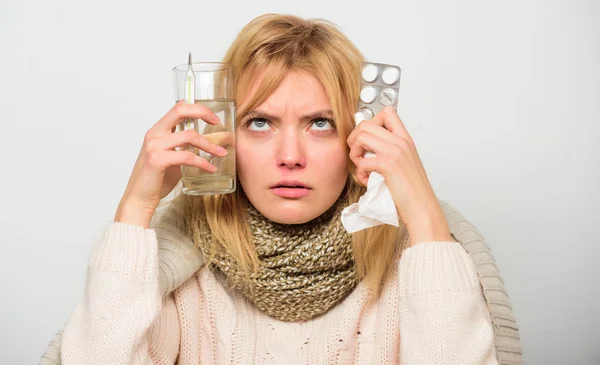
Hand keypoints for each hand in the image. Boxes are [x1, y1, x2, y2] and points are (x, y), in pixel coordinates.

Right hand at [114, 100, 226, 227]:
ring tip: (221, 153)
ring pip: (188, 136)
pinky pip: (186, 156)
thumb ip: (183, 146)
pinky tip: (211, 168)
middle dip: (202, 113)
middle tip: (218, 123)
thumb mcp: (171, 156)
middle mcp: (154, 134)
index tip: (213, 118)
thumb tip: (205, 143)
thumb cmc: (156, 179)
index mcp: (157, 130)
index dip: (197, 108)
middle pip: (180, 111)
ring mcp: (154, 146)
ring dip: (209, 145)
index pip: (178, 108)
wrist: (140, 198)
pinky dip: (202, 162)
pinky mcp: (157, 160)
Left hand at [346, 107, 451, 245]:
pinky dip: (360, 172)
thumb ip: (391, 152)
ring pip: (361, 137)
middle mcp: (401, 142)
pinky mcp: (388, 165)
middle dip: (355, 139)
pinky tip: (367, 181)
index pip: (388, 113)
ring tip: (362, 167)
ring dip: (355, 154)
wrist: (422, 209)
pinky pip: (363, 161)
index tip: (367, 139)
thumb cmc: (412, 191)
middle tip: (358, 155)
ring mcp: (395, 152)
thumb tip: (368, 149)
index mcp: (406, 140)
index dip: (371, 122)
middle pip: (367, 124)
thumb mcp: (405, 164)